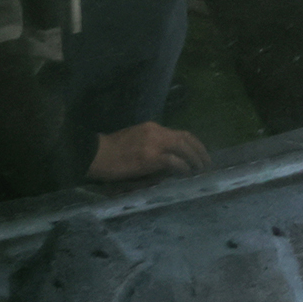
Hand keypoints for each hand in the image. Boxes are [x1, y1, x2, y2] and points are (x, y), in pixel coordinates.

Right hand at [87, 121, 210, 181]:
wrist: (96, 154)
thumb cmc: (112, 151)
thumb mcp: (135, 140)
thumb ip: (152, 144)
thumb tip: (169, 159)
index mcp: (152, 127)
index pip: (180, 133)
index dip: (194, 144)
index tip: (200, 154)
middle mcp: (156, 132)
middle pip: (186, 138)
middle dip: (200, 151)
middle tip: (206, 164)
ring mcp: (154, 144)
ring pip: (183, 147)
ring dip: (195, 159)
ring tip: (200, 170)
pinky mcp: (150, 158)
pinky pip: (174, 161)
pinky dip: (183, 167)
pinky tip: (186, 173)